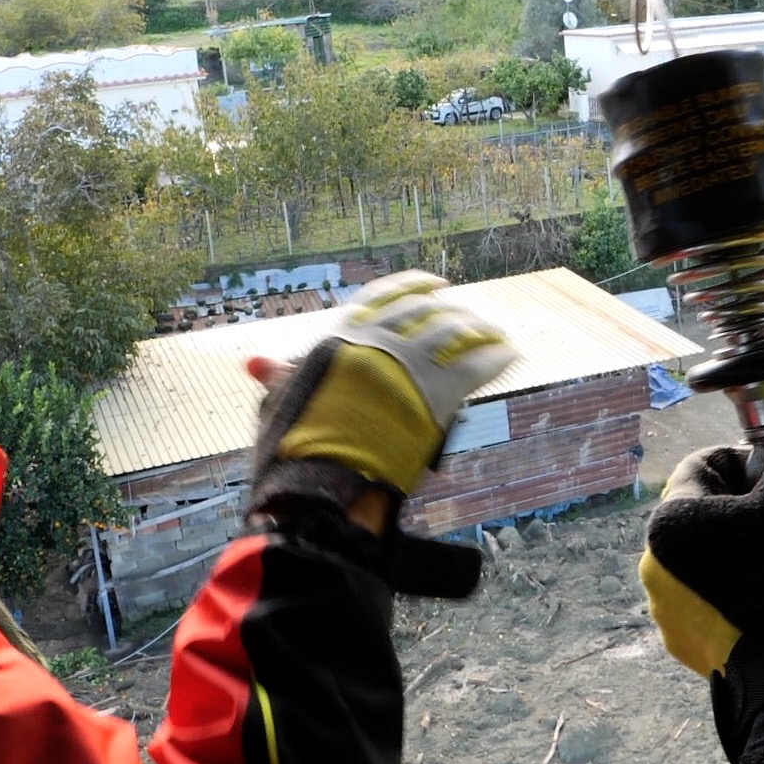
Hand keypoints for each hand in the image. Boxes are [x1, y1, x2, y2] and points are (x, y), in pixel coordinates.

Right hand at [248, 271, 517, 522]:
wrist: (322, 480)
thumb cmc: (297, 445)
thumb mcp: (285, 401)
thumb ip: (280, 376)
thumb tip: (254, 362)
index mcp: (344, 336)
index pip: (386, 295)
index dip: (415, 285)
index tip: (437, 284)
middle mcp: (380, 342)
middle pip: (428, 311)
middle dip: (453, 310)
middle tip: (471, 314)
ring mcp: (411, 364)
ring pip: (457, 332)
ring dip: (480, 329)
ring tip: (495, 332)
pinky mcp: (439, 393)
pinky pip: (478, 365)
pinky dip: (497, 356)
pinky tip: (509, 352)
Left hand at [639, 373, 763, 729]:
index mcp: (673, 517)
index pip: (707, 462)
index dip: (750, 465)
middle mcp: (654, 558)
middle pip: (706, 507)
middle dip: (746, 508)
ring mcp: (664, 603)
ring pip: (706, 552)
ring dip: (740, 547)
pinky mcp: (681, 638)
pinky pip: (706, 593)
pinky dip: (733, 589)